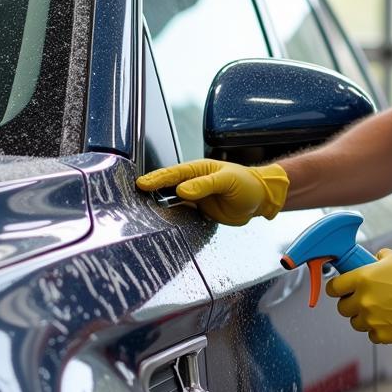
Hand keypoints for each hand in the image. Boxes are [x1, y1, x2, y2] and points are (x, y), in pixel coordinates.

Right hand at [136, 159, 288, 225]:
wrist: (260, 200)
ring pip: (171, 201)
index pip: (174, 174)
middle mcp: (193, 183)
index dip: (157, 178)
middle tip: (131, 196)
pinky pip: (181, 214)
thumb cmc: (247, 184)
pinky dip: (170, 217)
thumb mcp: (228, 181)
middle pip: (167, 186)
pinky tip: (159, 221)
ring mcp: (194, 197)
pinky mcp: (198, 212)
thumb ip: (205, 185)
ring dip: (158, 205)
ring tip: (139, 210)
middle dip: (150, 190)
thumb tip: (182, 190)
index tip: (142, 184)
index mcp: (199, 169)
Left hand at [326, 248, 391, 343]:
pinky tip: (388, 322)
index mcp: (362, 279)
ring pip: (355, 323)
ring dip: (363, 318)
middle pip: (342, 308)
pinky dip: (378, 330)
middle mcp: (363, 300)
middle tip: (363, 301)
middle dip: (350, 304)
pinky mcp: (382, 334)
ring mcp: (371, 319)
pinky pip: (372, 335)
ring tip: (379, 312)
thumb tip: (372, 260)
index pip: (333, 287)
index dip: (336, 289)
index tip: (340, 290)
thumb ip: (376, 259)